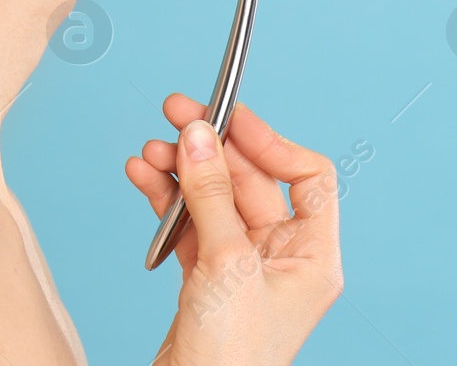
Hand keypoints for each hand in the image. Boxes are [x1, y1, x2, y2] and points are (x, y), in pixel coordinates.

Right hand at [124, 95, 342, 365]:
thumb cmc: (230, 360)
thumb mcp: (226, 264)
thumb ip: (211, 194)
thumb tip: (200, 134)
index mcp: (313, 256)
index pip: (308, 176)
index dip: (270, 141)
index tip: (230, 117)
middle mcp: (284, 260)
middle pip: (252, 182)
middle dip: (211, 149)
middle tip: (176, 115)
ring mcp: (244, 270)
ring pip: (215, 200)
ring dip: (182, 172)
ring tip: (150, 152)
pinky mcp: (208, 282)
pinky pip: (190, 226)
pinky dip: (166, 202)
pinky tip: (143, 178)